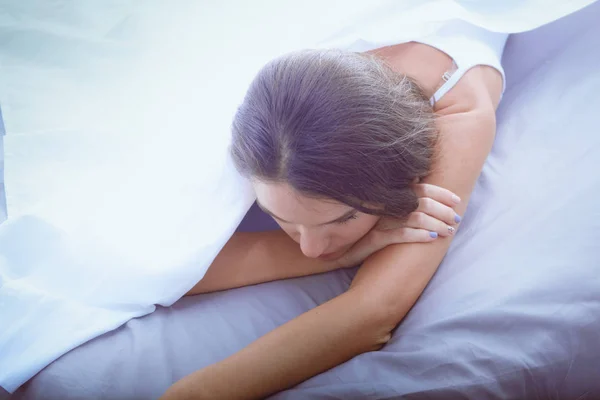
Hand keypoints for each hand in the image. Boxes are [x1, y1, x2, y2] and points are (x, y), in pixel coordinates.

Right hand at [335, 184, 460, 267]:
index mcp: (390, 197)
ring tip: (449, 231)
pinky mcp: (374, 239)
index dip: (441, 192)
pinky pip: (401, 235)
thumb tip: (426, 193)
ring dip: (436, 224)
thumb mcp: (385, 216)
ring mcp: (380, 222)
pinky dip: (419, 236)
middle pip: (421, 201)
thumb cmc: (365, 233)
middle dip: (443, 210)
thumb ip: (403, 203)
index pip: (420, 187)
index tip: (456, 200)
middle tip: (456, 219)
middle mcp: (386, 206)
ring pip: (415, 217)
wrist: (339, 252)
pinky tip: (432, 239)